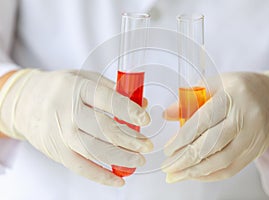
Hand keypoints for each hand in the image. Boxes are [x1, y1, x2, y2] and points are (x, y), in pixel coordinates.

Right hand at [0, 69, 152, 185]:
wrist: (25, 101)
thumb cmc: (61, 88)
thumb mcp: (85, 78)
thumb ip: (114, 90)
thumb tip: (143, 104)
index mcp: (78, 88)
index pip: (108, 100)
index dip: (129, 111)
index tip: (145, 120)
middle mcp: (68, 110)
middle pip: (104, 128)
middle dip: (130, 140)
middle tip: (147, 145)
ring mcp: (61, 133)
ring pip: (95, 150)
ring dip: (120, 157)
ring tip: (139, 159)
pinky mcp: (57, 151)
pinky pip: (81, 167)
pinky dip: (101, 176)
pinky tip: (118, 179)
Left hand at [162, 71, 268, 182]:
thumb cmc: (239, 89)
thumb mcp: (215, 84)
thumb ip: (190, 99)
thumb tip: (167, 114)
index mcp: (232, 96)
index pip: (203, 121)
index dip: (182, 138)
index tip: (167, 150)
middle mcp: (246, 117)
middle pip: (211, 144)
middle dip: (185, 159)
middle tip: (167, 167)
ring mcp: (253, 137)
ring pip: (222, 161)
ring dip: (195, 172)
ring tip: (176, 175)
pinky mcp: (256, 151)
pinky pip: (232, 169)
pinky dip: (210, 175)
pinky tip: (194, 175)